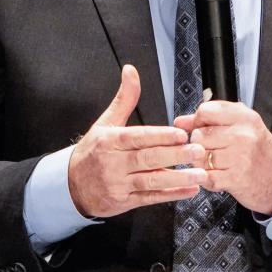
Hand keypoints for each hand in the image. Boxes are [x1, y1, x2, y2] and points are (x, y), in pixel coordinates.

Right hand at [68, 64, 208, 217]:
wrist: (70, 186)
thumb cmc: (93, 151)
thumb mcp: (105, 123)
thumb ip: (124, 98)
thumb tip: (131, 70)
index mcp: (110, 142)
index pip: (137, 137)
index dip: (160, 136)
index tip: (181, 134)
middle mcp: (114, 163)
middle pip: (147, 159)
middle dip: (175, 155)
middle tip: (198, 150)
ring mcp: (119, 184)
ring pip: (151, 181)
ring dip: (177, 178)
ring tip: (200, 173)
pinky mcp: (124, 202)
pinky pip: (150, 198)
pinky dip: (171, 195)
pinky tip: (190, 189)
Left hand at [174, 101, 271, 215]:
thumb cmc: (258, 150)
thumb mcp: (242, 126)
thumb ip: (211, 119)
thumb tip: (180, 122)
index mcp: (245, 117)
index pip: (206, 111)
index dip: (198, 120)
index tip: (202, 127)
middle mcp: (243, 135)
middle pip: (199, 135)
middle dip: (198, 144)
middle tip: (210, 148)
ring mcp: (240, 157)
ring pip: (199, 156)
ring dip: (201, 162)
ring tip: (214, 162)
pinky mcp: (235, 179)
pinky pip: (206, 176)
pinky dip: (206, 177)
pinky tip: (216, 174)